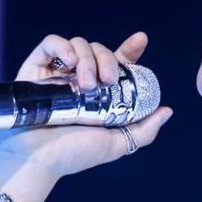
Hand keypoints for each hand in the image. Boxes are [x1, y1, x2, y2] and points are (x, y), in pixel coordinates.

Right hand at [0, 31, 172, 179]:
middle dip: (108, 58)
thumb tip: (167, 110)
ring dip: (88, 58)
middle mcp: (78, 79)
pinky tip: (70, 61)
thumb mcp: (117, 143)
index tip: (141, 40)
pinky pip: (49, 43)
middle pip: (99, 50)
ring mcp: (56, 73)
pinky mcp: (34, 69)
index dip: (130, 49)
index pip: (117, 62)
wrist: (39, 160)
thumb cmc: (74, 155)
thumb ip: (144, 130)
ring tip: (86, 84)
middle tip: (107, 80)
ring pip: (78, 44)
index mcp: (99, 93)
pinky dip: (62, 45)